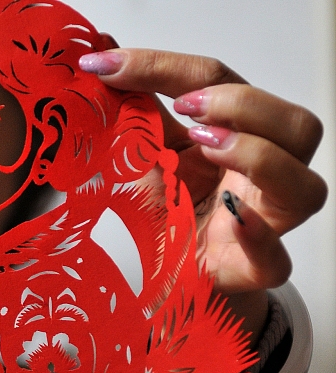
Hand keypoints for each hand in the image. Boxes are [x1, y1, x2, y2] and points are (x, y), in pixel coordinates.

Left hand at [80, 47, 327, 343]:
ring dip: (258, 155)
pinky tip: (230, 218)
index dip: (164, 66)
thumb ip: (128, 113)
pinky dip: (258, 238)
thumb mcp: (137, 156)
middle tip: (186, 109)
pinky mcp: (247, 273)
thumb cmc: (159, 216)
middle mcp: (260, 177)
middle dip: (243, 104)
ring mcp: (262, 226)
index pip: (218, 84)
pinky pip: (275, 260)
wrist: (155, 282)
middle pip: (295, 125)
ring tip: (205, 146)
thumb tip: (100, 56)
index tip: (105, 65)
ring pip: (304, 186)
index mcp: (234, 136)